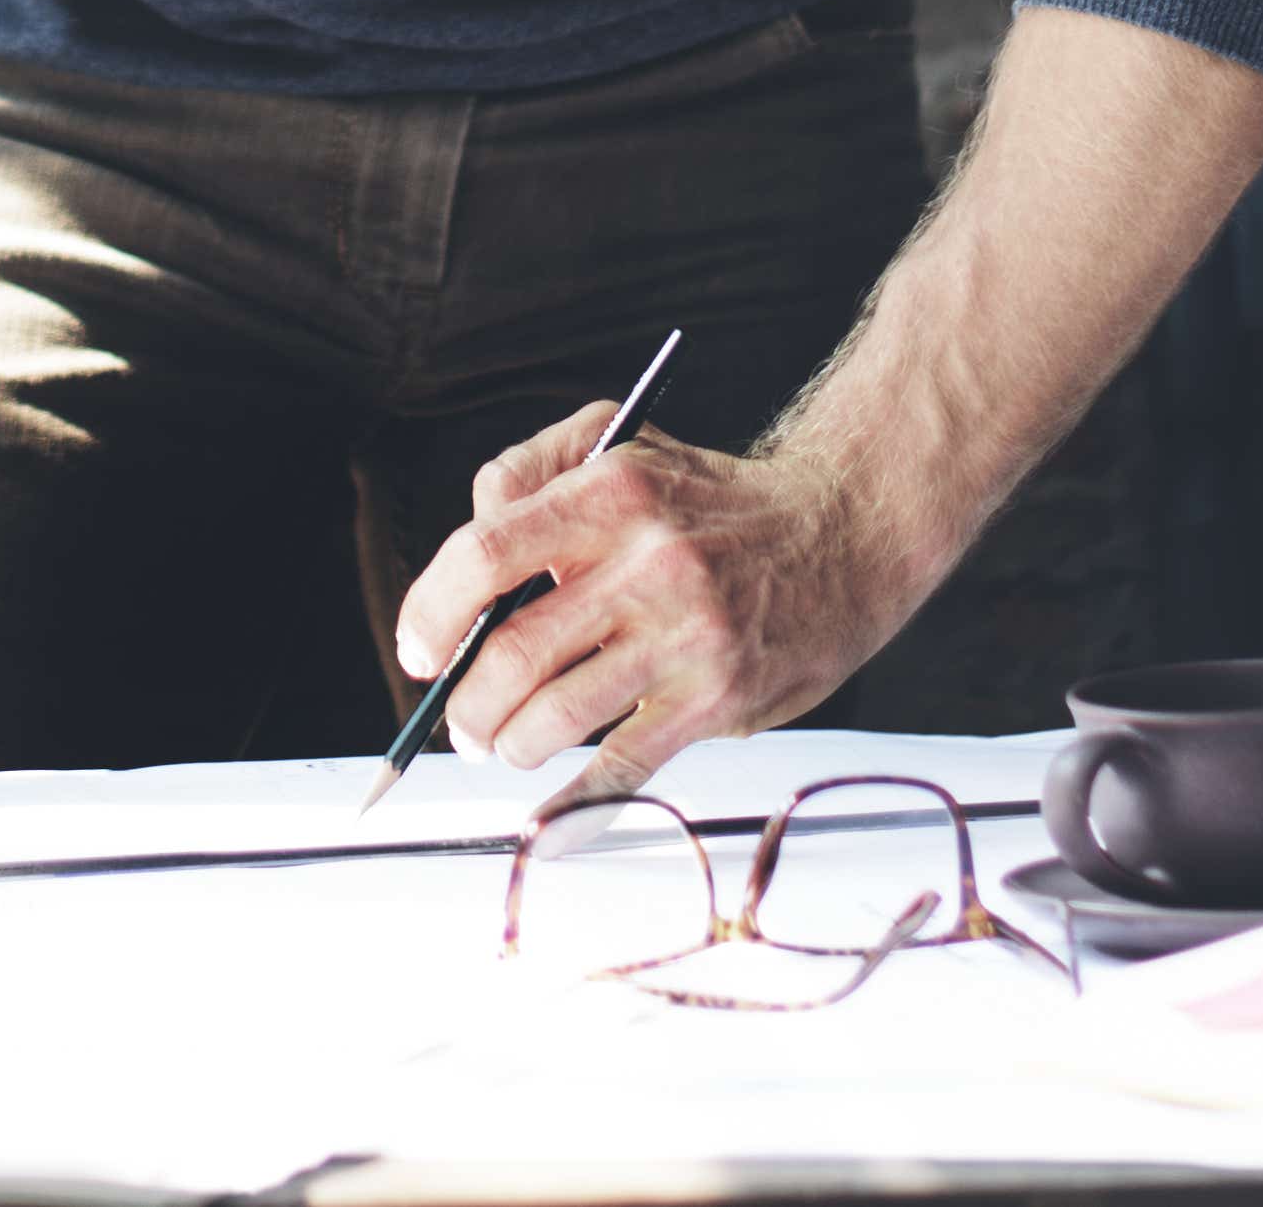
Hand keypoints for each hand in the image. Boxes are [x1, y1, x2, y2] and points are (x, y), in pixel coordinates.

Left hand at [386, 410, 902, 793]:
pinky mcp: (719, 699)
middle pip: (513, 652)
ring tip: (505, 745)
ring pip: (558, 717)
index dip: (432, 611)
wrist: (842, 532)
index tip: (419, 649)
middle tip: (461, 722)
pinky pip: (624, 769)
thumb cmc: (710, 498)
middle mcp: (648, 563)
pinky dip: (573, 806)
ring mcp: (687, 637)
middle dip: (467, 704)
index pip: (485, 554)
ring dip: (510, 746)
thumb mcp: (620, 444)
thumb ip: (528, 474)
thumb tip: (464, 559)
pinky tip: (546, 819)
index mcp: (609, 493)